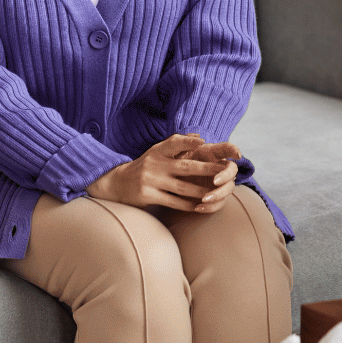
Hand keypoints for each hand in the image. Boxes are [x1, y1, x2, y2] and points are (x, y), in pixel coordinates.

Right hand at [86, 133, 241, 213]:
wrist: (117, 184)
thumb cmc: (145, 166)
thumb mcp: (157, 152)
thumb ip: (177, 145)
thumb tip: (200, 136)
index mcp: (158, 151)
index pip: (174, 143)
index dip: (188, 141)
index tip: (204, 142)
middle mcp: (154, 164)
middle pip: (185, 166)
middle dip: (207, 169)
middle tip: (224, 171)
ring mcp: (151, 180)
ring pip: (182, 187)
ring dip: (201, 191)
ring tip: (217, 192)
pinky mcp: (148, 196)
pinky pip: (173, 202)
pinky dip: (187, 204)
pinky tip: (199, 206)